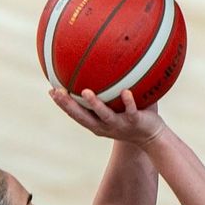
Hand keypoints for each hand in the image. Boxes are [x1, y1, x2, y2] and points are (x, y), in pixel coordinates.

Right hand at [50, 88, 165, 145]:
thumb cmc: (132, 119)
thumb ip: (106, 93)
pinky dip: (128, 102)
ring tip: (86, 92)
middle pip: (82, 117)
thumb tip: (97, 67)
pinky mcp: (135, 122)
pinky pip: (131, 111)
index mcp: (97, 123)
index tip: (50, 91)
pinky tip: (126, 91)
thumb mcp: (115, 108)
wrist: (153, 138)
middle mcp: (105, 126)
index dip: (62, 104)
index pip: (76, 114)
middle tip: (56, 92)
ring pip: (104, 115)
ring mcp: (120, 124)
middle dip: (68, 105)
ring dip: (95, 104)